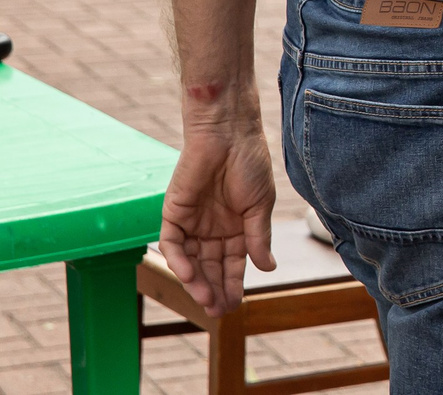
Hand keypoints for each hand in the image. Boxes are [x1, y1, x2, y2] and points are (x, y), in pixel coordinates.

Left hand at [159, 120, 276, 316]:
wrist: (228, 133)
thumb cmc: (250, 163)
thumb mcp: (259, 205)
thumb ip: (258, 238)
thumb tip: (269, 269)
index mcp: (236, 227)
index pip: (232, 264)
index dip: (234, 284)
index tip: (237, 305)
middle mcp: (212, 229)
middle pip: (210, 267)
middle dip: (214, 289)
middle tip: (219, 310)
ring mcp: (192, 222)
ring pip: (191, 261)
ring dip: (197, 282)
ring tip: (207, 300)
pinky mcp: (173, 213)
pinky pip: (173, 243)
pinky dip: (179, 261)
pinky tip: (190, 275)